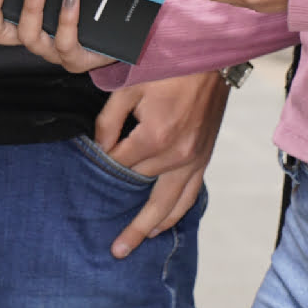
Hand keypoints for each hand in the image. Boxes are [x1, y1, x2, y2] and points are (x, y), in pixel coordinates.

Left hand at [93, 71, 227, 257]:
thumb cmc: (166, 65)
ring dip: (152, 228)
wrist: (209, 55)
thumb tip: (100, 149)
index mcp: (155, 136)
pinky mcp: (204, 157)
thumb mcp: (128, 86)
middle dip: (130, 224)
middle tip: (114, 251)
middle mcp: (177, 154)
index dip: (106, 160)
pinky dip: (176, 213)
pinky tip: (162, 226)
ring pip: (171, 204)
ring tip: (133, 247)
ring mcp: (194, 158)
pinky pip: (191, 194)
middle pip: (146, 195)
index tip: (98, 153)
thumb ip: (109, 120)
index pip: (120, 163)